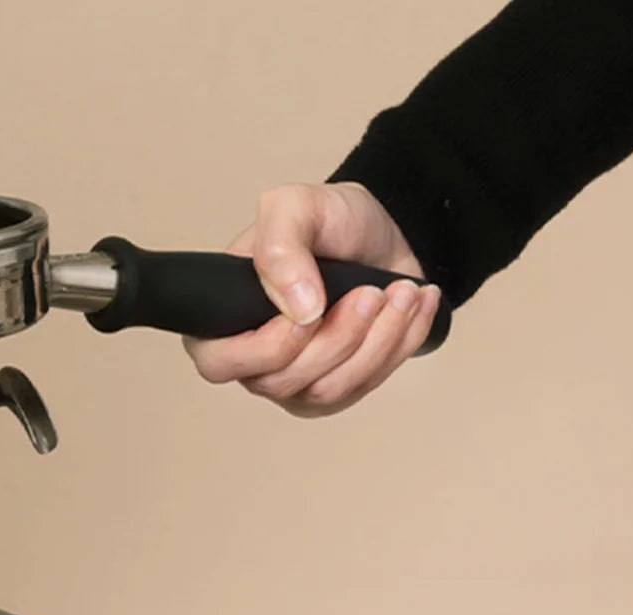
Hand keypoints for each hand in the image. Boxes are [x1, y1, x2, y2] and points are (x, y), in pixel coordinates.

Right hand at [184, 182, 440, 417]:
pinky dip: (399, 344)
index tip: (309, 316)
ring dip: (376, 340)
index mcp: (226, 316)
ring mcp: (299, 381)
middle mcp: (257, 359)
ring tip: (401, 294)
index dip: (264, 349)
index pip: (218, 362)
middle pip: (284, 382)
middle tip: (370, 293)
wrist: (382, 237)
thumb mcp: (298, 207)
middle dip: (337, 338)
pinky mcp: (342, 389)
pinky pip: (368, 386)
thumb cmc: (331, 223)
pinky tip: (414, 308)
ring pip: (331, 390)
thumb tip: (296, 308)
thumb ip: (279, 246)